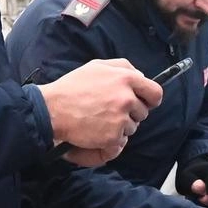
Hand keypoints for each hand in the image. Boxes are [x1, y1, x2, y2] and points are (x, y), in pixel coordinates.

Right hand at [38, 59, 161, 159]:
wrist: (52, 109)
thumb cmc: (73, 87)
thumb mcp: (97, 66)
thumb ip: (122, 67)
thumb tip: (141, 75)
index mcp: (126, 78)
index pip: (155, 92)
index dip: (151, 99)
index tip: (145, 103)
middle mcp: (126, 98)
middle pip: (143, 112)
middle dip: (131, 113)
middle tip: (111, 111)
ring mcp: (121, 118)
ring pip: (132, 127)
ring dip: (121, 126)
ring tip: (100, 120)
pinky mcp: (112, 136)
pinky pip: (121, 142)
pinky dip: (111, 140)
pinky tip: (97, 131)